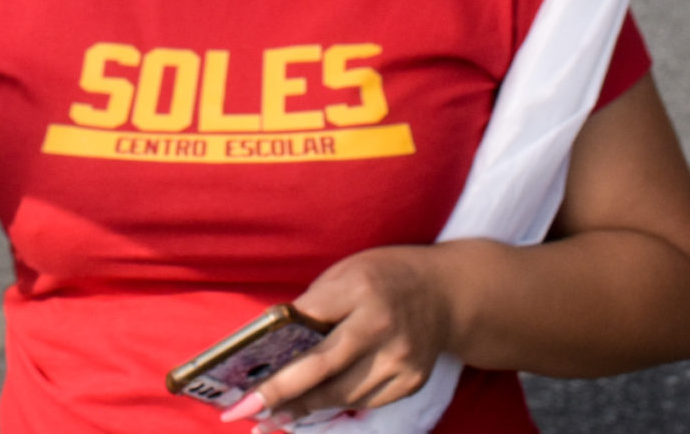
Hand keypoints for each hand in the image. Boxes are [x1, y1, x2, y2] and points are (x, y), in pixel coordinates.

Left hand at [229, 246, 456, 425]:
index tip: (243, 385)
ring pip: (341, 394)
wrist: (446, 293)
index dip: (273, 359)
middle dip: (280, 394)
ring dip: (303, 407)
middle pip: (322, 369)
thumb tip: (271, 349)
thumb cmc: (382, 278)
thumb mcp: (344, 275)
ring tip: (270, 416)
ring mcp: (401, 358)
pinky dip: (335, 405)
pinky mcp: (411, 381)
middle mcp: (382, 325)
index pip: (306, 327)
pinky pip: (363, 401)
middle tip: (245, 411)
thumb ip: (312, 308)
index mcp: (359, 288)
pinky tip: (310, 408)